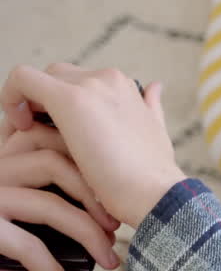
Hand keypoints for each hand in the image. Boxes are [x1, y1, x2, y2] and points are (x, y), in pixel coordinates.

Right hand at [0, 125, 120, 270]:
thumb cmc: (0, 259)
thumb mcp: (32, 229)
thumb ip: (60, 210)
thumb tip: (110, 220)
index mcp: (3, 163)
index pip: (49, 139)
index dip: (88, 164)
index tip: (114, 196)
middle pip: (52, 162)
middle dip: (94, 196)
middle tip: (116, 227)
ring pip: (48, 204)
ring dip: (89, 236)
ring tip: (109, 262)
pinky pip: (28, 246)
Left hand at [1, 64, 182, 227]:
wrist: (155, 194)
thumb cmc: (154, 175)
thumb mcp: (156, 133)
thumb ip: (151, 107)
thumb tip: (155, 86)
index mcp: (124, 86)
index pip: (77, 81)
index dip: (58, 103)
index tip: (52, 131)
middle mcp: (107, 78)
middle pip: (56, 76)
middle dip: (40, 101)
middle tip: (33, 134)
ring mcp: (89, 86)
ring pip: (38, 77)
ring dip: (25, 102)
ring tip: (25, 135)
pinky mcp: (68, 99)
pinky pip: (22, 80)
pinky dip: (10, 98)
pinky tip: (19, 128)